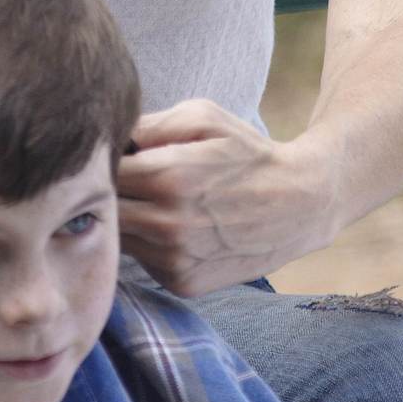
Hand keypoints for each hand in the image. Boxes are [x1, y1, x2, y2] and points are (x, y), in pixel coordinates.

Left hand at [116, 100, 325, 296]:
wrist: (300, 205)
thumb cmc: (247, 154)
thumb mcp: (204, 118)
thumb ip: (149, 124)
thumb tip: (108, 139)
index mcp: (167, 177)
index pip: (102, 173)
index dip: (105, 163)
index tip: (118, 156)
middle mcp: (167, 224)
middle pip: (104, 211)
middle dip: (111, 194)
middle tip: (132, 180)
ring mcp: (174, 260)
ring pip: (120, 239)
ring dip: (128, 221)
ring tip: (156, 202)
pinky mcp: (183, 283)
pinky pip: (143, 262)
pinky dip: (149, 246)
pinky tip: (174, 228)